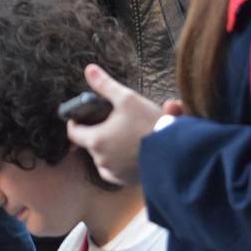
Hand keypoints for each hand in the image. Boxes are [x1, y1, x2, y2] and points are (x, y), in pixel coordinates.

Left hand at [64, 64, 166, 186]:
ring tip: (122, 136)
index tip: (80, 117)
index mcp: (96, 140)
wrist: (176, 154)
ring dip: (109, 149)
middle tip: (109, 123)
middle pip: (90, 144)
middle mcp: (102, 160)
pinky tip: (131, 152)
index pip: (73, 133)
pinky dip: (120, 162)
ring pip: (104, 159)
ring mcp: (116, 173)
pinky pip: (117, 171)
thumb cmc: (149, 126)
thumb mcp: (127, 99)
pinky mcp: (129, 181)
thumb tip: (89, 69)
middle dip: (97, 133)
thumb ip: (105, 85)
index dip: (75, 123)